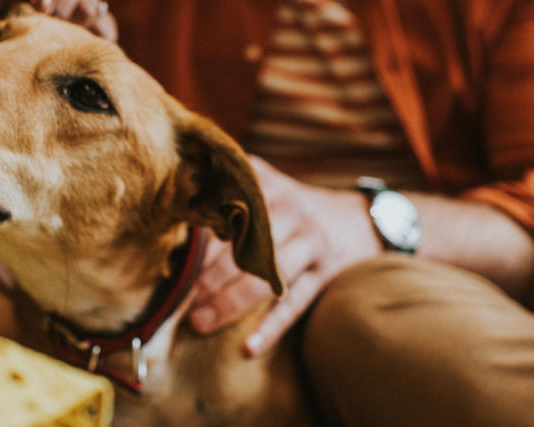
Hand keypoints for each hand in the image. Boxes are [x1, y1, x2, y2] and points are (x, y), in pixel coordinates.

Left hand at [0, 0, 117, 41]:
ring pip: (91, 0)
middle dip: (62, 0)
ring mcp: (80, 6)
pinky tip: (77, 49)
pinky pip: (105, 25)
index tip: (39, 4)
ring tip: (57, 40)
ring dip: (75, 20)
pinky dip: (94, 36)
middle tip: (48, 23)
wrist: (3, 75)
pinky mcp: (96, 29)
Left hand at [188, 156, 381, 355]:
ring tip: (200, 322)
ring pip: (266, 276)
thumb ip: (229, 185)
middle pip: (243, 247)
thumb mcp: (267, 184)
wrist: (360, 218)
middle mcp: (290, 211)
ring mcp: (311, 242)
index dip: (199, 244)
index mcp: (267, 187)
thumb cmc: (294, 205)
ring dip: (230, 302)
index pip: (227, 215)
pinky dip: (272, 327)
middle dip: (208, 277)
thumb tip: (176, 201)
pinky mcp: (327, 272)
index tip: (173, 266)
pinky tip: (249, 348)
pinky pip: (296, 303)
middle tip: (179, 300)